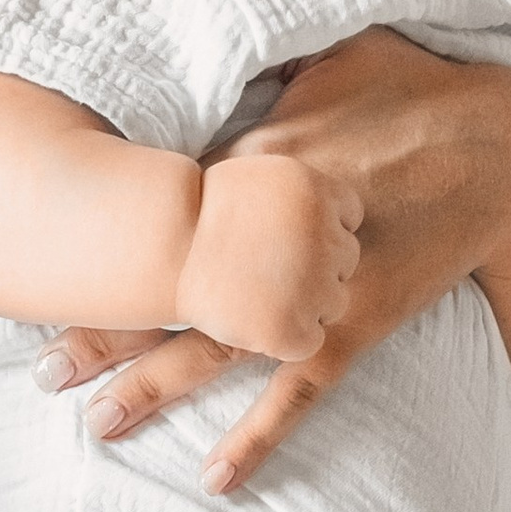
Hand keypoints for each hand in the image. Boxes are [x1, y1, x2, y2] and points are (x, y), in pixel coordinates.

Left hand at [45, 35, 510, 494]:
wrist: (504, 147)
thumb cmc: (416, 88)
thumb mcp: (334, 53)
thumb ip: (271, 57)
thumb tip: (212, 23)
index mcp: (257, 163)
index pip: (155, 210)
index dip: (96, 245)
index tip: (38, 270)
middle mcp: (272, 231)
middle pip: (169, 288)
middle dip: (102, 330)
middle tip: (41, 368)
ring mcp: (315, 286)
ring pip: (218, 346)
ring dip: (154, 386)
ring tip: (97, 424)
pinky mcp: (359, 322)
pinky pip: (301, 389)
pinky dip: (259, 435)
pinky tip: (218, 480)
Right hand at [175, 154, 360, 363]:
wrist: (161, 251)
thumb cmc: (201, 211)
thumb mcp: (259, 173)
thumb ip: (302, 188)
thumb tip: (341, 185)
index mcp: (317, 193)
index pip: (350, 217)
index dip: (321, 228)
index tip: (287, 234)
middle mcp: (323, 238)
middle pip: (346, 258)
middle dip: (317, 264)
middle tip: (269, 265)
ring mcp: (312, 287)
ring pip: (334, 300)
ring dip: (306, 301)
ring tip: (260, 291)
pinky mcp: (293, 330)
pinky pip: (312, 338)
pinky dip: (289, 335)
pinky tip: (257, 317)